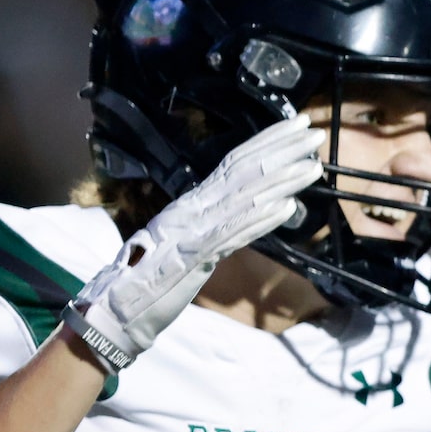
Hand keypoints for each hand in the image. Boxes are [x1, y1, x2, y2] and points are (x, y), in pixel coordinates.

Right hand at [64, 115, 324, 369]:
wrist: (117, 306)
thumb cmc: (152, 277)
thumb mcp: (188, 242)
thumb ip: (216, 224)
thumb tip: (253, 210)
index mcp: (194, 202)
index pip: (236, 161)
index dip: (268, 140)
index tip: (298, 125)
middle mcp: (194, 207)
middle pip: (243, 169)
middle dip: (282, 148)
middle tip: (313, 131)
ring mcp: (194, 228)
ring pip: (244, 196)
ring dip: (282, 181)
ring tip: (313, 167)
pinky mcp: (194, 254)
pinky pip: (232, 232)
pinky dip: (260, 219)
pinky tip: (287, 207)